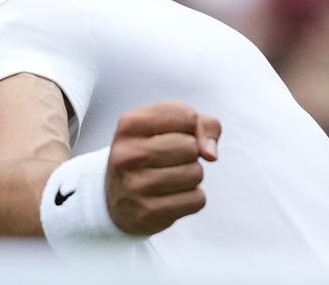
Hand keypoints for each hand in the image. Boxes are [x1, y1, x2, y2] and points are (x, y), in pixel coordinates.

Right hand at [106, 101, 220, 234]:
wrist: (117, 198)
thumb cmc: (151, 153)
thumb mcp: (169, 127)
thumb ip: (202, 125)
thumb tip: (210, 154)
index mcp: (130, 124)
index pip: (186, 117)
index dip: (191, 127)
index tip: (174, 135)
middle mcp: (127, 154)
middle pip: (191, 147)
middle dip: (191, 154)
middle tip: (172, 160)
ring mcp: (135, 185)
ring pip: (195, 173)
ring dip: (192, 177)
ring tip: (171, 178)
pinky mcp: (148, 212)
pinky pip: (196, 200)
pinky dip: (192, 198)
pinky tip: (172, 197)